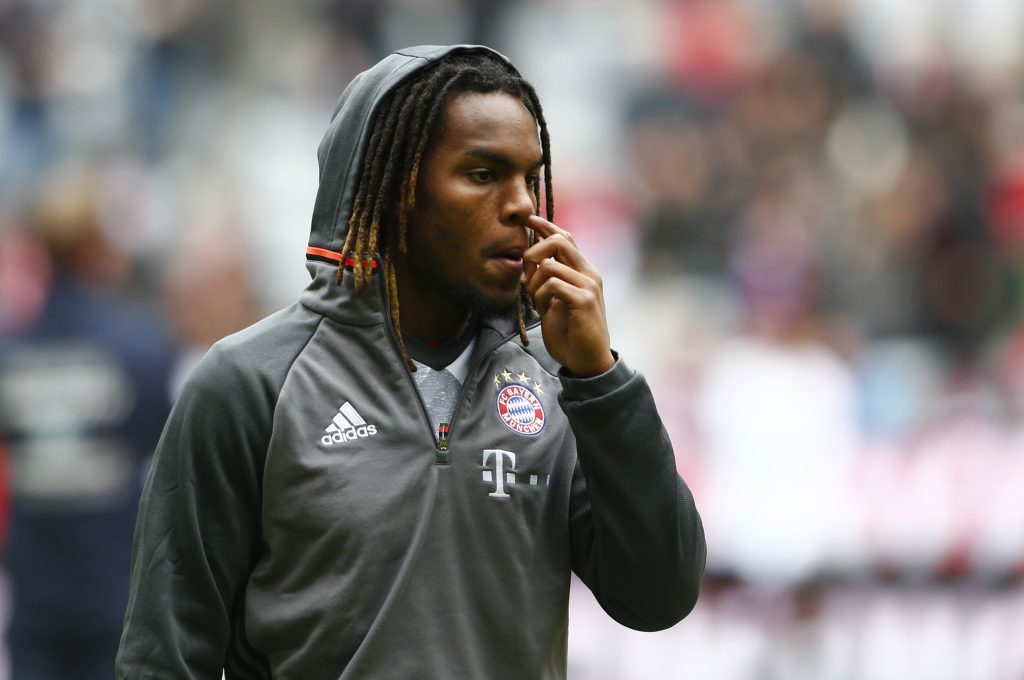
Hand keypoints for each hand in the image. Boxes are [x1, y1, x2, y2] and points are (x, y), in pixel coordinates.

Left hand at [523, 215, 614, 377]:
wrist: (586, 360)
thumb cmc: (570, 332)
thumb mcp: (554, 301)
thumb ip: (547, 281)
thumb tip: (530, 262)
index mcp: (583, 271)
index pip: (565, 237)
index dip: (544, 225)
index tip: (527, 219)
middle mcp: (589, 273)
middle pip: (560, 240)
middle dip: (533, 252)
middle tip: (525, 274)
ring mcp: (589, 285)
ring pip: (550, 264)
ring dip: (533, 283)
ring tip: (536, 301)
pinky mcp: (584, 299)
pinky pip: (552, 284)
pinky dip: (540, 296)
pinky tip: (543, 309)